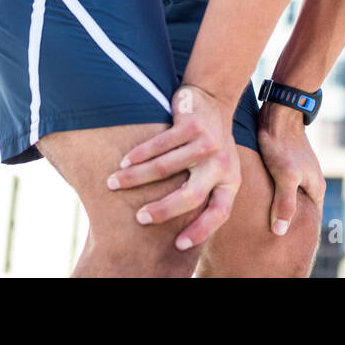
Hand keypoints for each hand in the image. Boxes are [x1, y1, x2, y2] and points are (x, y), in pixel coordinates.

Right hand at [106, 83, 241, 250]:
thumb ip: (207, 192)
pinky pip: (159, 144)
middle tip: (140, 218)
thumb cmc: (209, 145)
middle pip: (191, 195)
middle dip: (163, 210)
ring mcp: (207, 143)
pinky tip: (123, 162)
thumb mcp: (218, 169)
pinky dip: (138, 155)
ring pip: (165, 168)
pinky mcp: (191, 125)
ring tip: (114, 184)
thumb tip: (179, 231)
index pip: (220, 212)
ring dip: (135, 178)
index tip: (179, 245)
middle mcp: (221, 163)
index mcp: (230, 179)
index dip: (201, 231)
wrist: (214, 99)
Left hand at [257, 98, 325, 235]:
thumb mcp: (285, 176)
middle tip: (268, 234)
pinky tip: (257, 197)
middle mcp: (311, 180)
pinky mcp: (286, 163)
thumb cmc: (283, 145)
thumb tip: (280, 232)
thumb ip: (284, 204)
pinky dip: (271, 193)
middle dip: (286, 220)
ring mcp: (299, 171)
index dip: (297, 230)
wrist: (280, 113)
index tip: (280, 242)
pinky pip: (280, 185)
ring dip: (277, 206)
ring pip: (288, 196)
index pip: (310, 218)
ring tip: (261, 219)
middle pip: (299, 208)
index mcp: (316, 187)